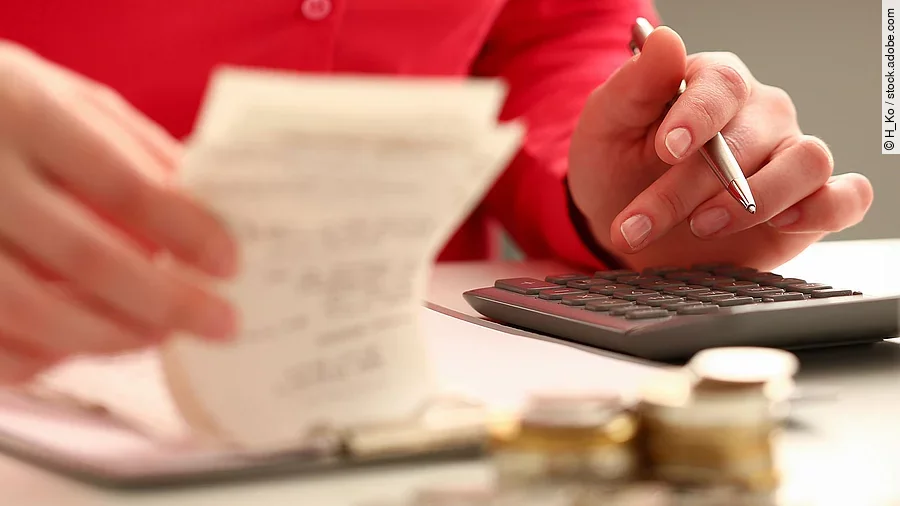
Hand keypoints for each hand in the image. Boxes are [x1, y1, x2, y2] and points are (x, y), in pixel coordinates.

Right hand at [0, 42, 236, 382]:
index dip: (184, 231)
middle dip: (166, 301)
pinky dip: (42, 356)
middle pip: (86, 257)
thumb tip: (207, 210)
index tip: (229, 263)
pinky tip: (82, 346)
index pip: (124, 185)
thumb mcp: (66, 97)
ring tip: (160, 334)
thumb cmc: (4, 107)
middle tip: (221, 322)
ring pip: (33, 310)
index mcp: (26, 114)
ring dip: (111, 335)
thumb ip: (135, 149)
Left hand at [568, 26, 872, 270]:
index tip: (665, 149)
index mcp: (714, 84)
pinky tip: (782, 222)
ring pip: (806, 162)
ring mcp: (787, 157)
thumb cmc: (617, 165)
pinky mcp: (808, 204)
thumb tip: (664, 40)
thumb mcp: (609, 124)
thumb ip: (635, 84)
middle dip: (686, 189)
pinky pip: (845, 198)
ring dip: (754, 201)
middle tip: (637, 224)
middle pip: (748, 140)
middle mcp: (761, 115)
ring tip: (700, 227)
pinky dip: (825, 208)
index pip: (723, 85)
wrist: (622, 222)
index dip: (697, 115)